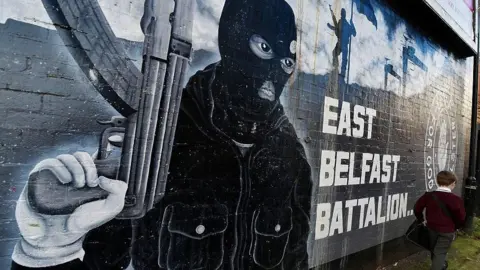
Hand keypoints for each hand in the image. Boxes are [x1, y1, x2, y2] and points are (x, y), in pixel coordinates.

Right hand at [12, 152, 126, 267]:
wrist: (63, 234)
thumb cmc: (86, 219)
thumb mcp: (111, 207)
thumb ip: (119, 190)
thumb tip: (104, 177)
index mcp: (89, 174)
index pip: (95, 155)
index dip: (102, 155)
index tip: (104, 167)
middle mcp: (73, 171)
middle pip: (81, 154)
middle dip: (89, 167)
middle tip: (91, 184)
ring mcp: (58, 173)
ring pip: (67, 157)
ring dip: (77, 169)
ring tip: (78, 186)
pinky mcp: (43, 176)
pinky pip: (51, 162)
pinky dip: (61, 169)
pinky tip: (66, 181)